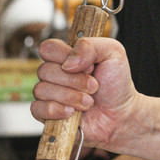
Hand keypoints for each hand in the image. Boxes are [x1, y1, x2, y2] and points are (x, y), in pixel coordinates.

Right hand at [31, 36, 140, 152]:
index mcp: (66, 56)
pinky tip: (73, 113)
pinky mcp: (47, 114)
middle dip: (74, 80)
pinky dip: (57, 110)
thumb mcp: (113, 53)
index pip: (48, 48)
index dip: (65, 56)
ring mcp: (50, 94)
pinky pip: (37, 109)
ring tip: (88, 102)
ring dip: (70, 97)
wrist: (121, 114)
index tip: (89, 66)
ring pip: (41, 90)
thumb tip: (68, 63)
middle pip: (44, 70)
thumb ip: (89, 46)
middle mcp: (55, 74)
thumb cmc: (116, 83)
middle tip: (93, 86)